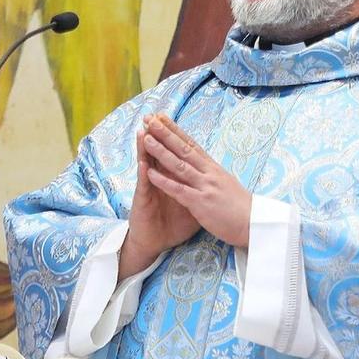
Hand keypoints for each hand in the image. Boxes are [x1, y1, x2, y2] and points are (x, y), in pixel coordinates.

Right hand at [119, 119, 197, 278]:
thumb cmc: (172, 225)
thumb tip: (215, 183)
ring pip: (147, 164)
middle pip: (159, 153)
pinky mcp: (143, 202)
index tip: (176, 121)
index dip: (176, 137)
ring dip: (145, 148)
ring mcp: (149, 189)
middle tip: (156, 115)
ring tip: (144, 131)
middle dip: (159, 134)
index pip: (175, 153)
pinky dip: (144, 174)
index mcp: (172, 178)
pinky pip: (144, 187)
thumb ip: (199, 190)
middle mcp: (158, 179)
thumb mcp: (192, 206)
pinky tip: (142, 163)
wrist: (154, 243)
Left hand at [137, 114, 252, 249]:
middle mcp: (209, 173)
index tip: (162, 117)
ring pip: (179, 165)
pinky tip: (150, 173)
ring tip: (145, 139)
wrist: (256, 223)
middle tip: (149, 118)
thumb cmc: (241, 207)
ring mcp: (205, 186)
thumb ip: (212, 174)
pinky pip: (179, 190)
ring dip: (161, 152)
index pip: (191, 144)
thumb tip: (203, 164)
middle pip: (184, 149)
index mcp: (214, 168)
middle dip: (165, 133)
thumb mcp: (226, 183)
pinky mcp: (201, 202)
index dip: (176, 130)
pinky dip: (164, 181)